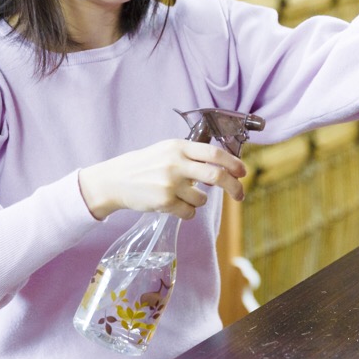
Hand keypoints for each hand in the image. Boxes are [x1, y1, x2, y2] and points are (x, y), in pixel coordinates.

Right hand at [78, 139, 247, 219]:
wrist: (116, 180)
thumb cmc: (144, 165)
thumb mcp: (166, 150)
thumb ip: (191, 155)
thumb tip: (222, 165)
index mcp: (178, 146)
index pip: (214, 153)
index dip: (233, 163)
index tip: (243, 172)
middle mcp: (176, 163)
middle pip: (216, 175)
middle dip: (233, 187)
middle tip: (239, 195)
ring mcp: (170, 183)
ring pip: (202, 198)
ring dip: (199, 201)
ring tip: (183, 196)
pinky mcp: (164, 201)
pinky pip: (189, 212)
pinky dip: (187, 212)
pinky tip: (174, 205)